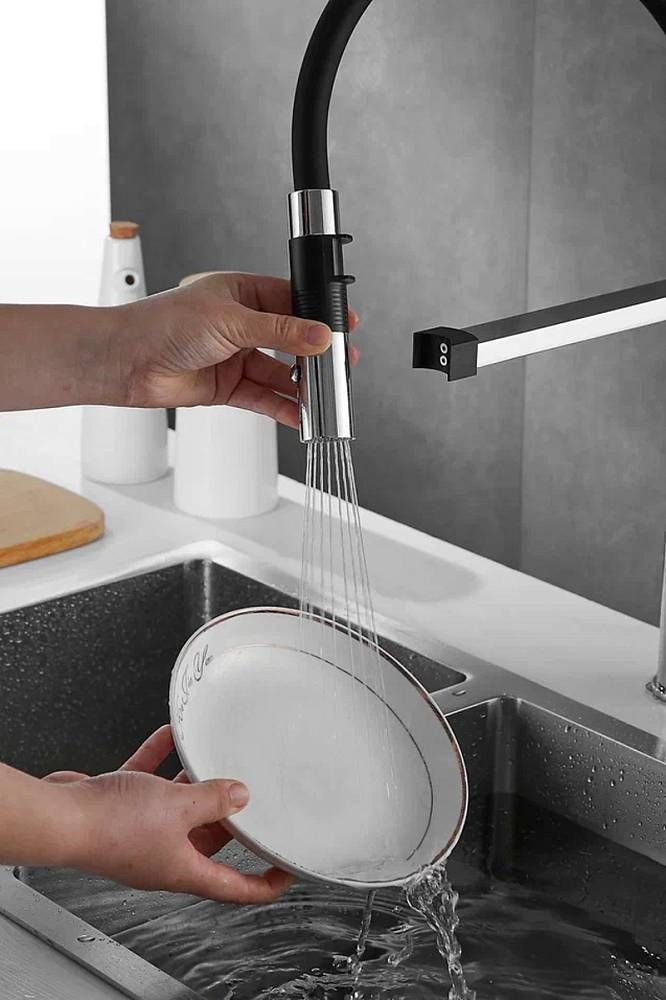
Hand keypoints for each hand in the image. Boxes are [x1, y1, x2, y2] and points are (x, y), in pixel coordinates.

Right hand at [45, 726, 291, 903]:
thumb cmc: (111, 825)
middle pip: (207, 842)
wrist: (59, 817)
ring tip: (214, 759)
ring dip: (194, 786)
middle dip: (229, 819)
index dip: (264, 883)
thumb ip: (213, 799)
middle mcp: (162, 856)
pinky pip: (147, 781)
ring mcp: (139, 833)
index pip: (234, 887)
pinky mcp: (117, 808)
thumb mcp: (178, 807)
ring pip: (177, 811)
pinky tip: (170, 734)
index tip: (287, 871)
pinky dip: (160, 759)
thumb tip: (241, 796)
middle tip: (252, 796)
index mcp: (183, 869)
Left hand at [118, 272, 358, 427]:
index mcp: (241, 293)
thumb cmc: (164, 324)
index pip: (291, 301)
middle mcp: (240, 324)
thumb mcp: (231, 320)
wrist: (128, 361)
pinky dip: (282, 407)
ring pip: (278, 373)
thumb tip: (319, 336)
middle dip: (315, 356)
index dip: (318, 315)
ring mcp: (234, 357)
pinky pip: (262, 398)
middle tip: (342, 366)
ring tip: (325, 397)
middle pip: (290, 340)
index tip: (345, 326)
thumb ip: (280, 331)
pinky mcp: (226, 387)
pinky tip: (300, 415)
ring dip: (301, 387)